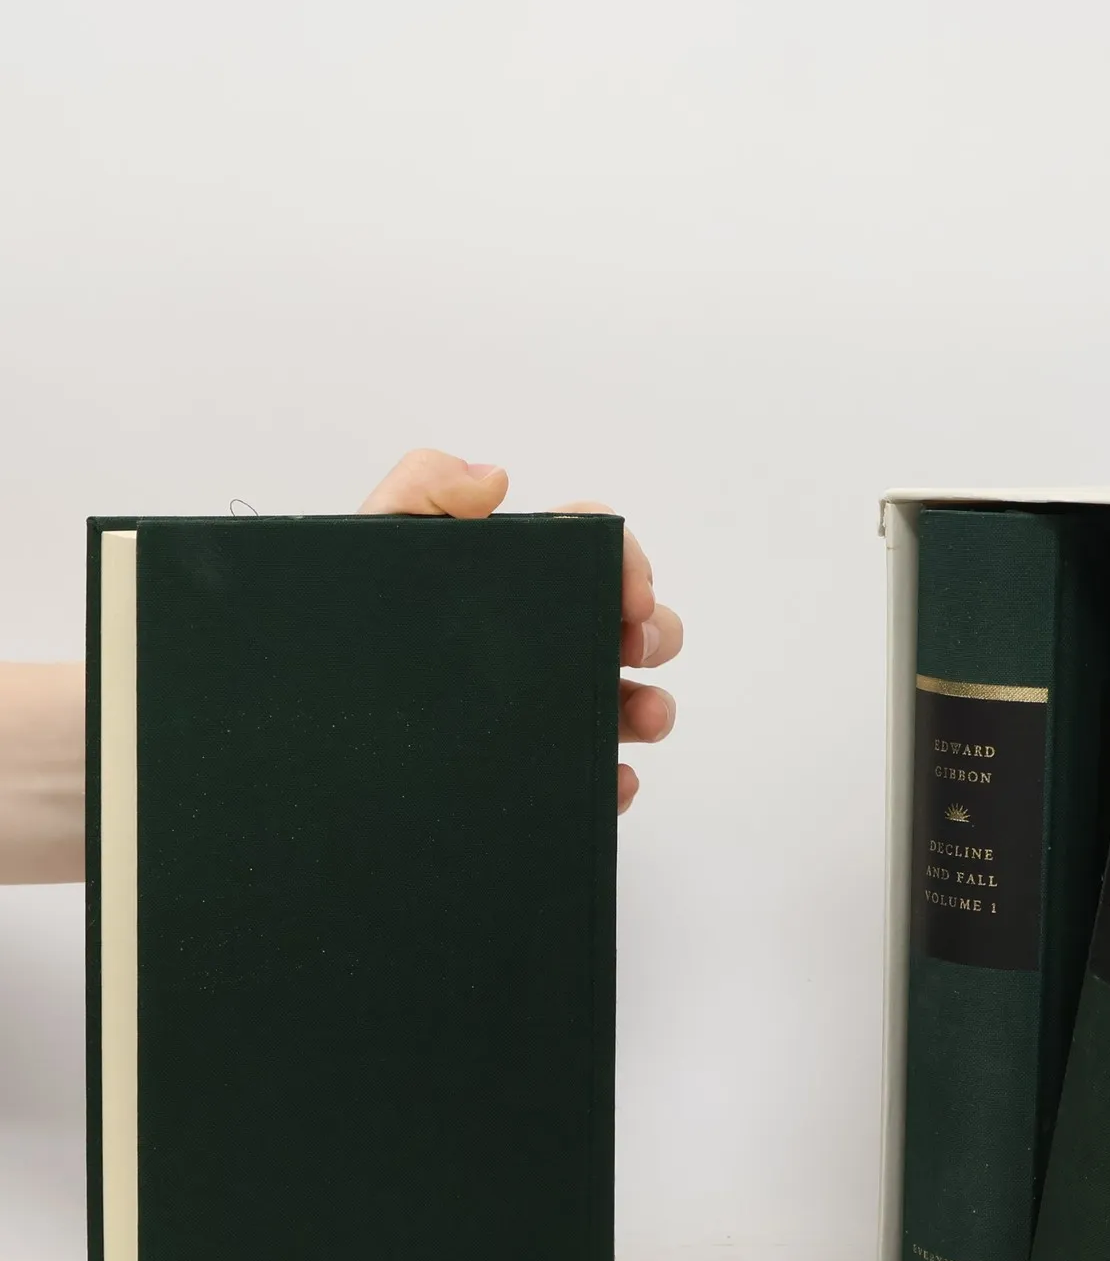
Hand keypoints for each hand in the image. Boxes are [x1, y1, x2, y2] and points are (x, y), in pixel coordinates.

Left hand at [360, 450, 680, 813]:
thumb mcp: (367, 547)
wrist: (301, 752)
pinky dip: (617, 781)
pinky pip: (594, 778)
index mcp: (510, 579)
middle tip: (637, 648)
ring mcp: (538, 710)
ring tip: (645, 719)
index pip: (590, 545)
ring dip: (652, 708)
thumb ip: (419, 490)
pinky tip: (612, 781)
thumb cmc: (335, 637)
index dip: (625, 559)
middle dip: (656, 631)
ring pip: (626, 702)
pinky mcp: (532, 772)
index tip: (631, 593)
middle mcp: (535, 643)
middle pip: (629, 623)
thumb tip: (494, 478)